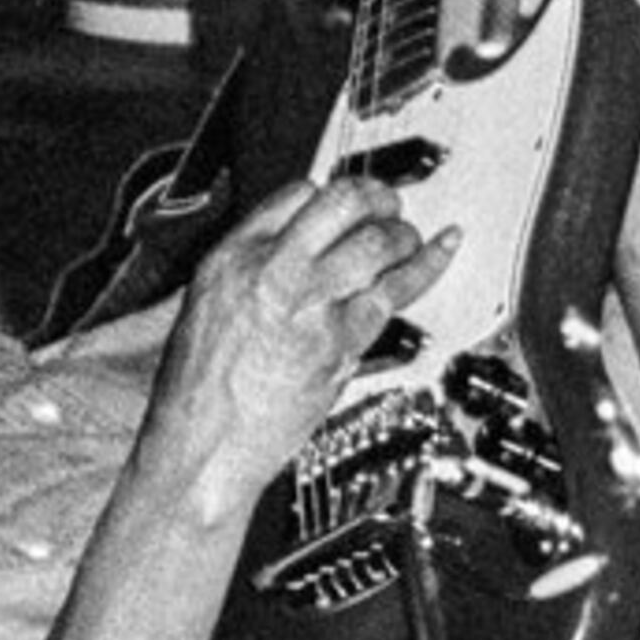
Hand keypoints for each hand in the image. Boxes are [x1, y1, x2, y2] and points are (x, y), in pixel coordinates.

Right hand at [150, 167, 453, 497]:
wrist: (203, 446)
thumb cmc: (197, 393)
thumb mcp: (205, 309)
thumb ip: (251, 274)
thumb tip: (294, 254)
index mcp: (233, 258)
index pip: (295, 195)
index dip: (329, 193)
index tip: (344, 202)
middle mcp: (273, 271)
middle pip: (341, 204)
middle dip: (374, 196)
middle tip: (388, 203)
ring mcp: (312, 305)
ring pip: (375, 242)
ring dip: (401, 233)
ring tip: (408, 237)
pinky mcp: (342, 342)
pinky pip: (396, 291)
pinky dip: (426, 266)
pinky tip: (441, 250)